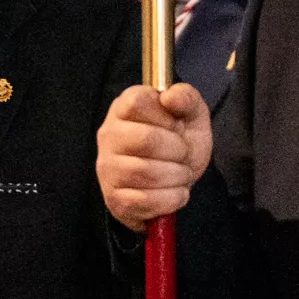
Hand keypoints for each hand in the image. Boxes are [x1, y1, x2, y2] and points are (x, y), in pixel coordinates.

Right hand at [96, 82, 213, 229]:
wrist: (178, 180)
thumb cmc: (180, 143)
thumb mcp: (191, 115)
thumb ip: (186, 98)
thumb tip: (170, 97)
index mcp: (124, 108)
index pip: (137, 103)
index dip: (166, 117)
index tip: (176, 126)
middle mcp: (108, 136)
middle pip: (145, 139)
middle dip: (178, 150)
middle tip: (183, 154)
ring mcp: (107, 169)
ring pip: (145, 172)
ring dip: (177, 176)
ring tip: (181, 174)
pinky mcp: (114, 199)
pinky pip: (144, 201)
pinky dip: (170, 199)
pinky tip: (175, 193)